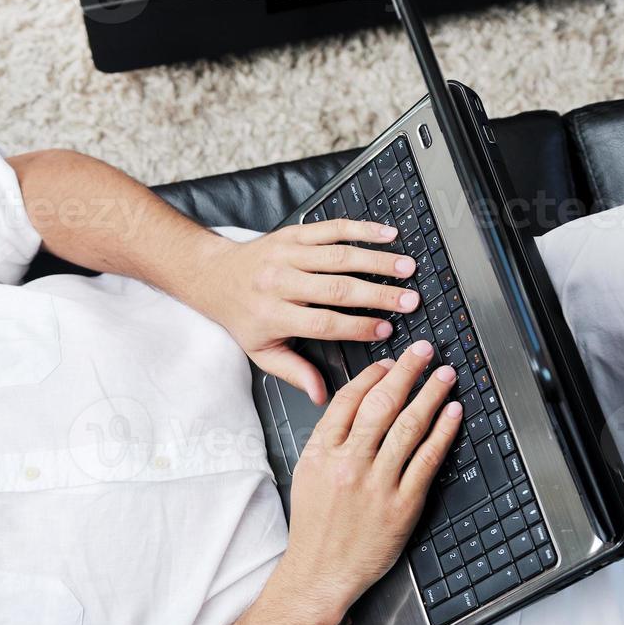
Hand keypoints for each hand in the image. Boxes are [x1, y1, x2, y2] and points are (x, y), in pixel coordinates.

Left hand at [183, 220, 422, 405]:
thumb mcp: (261, 351)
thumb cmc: (242, 316)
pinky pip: (331, 228)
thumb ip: (293, 372)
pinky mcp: (292, 233)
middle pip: (336, 288)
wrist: (214, 276)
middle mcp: (280, 283)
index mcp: (273, 315)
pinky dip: (361, 228)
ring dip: (377, 261)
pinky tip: (388, 234)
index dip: (357, 326)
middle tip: (409, 300)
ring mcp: (287, 255)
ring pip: (338, 256)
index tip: (387, 330)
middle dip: (378, 295)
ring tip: (407, 268)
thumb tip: (321, 396)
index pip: (323, 322)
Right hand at [274, 340, 462, 624]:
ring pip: (408, 427)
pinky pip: (427, 459)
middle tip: (422, 351)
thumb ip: (328, 442)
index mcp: (321, 454)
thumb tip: (353, 408)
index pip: (348, 402)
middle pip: (381, 405)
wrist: (320, 572)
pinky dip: (443, 432)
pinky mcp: (402, 504)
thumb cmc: (314, 528)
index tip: (388, 363)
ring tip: (444, 375)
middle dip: (406, 372)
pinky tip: (452, 413)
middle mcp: (348, 464)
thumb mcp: (307, 475)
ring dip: (430, 394)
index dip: (372, 376)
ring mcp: (377, 484)